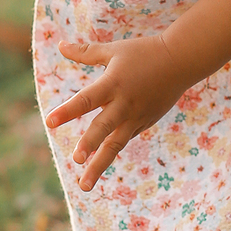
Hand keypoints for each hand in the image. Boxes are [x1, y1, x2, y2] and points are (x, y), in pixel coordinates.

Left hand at [45, 34, 192, 190]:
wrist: (181, 61)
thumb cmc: (143, 52)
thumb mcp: (113, 50)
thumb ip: (85, 53)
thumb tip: (60, 45)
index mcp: (113, 83)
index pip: (86, 99)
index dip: (68, 110)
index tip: (49, 122)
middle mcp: (124, 103)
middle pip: (104, 127)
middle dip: (90, 144)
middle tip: (76, 160)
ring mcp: (136, 117)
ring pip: (116, 145)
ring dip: (99, 165)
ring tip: (84, 185)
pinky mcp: (145, 123)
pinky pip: (125, 138)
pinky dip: (112, 148)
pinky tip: (99, 162)